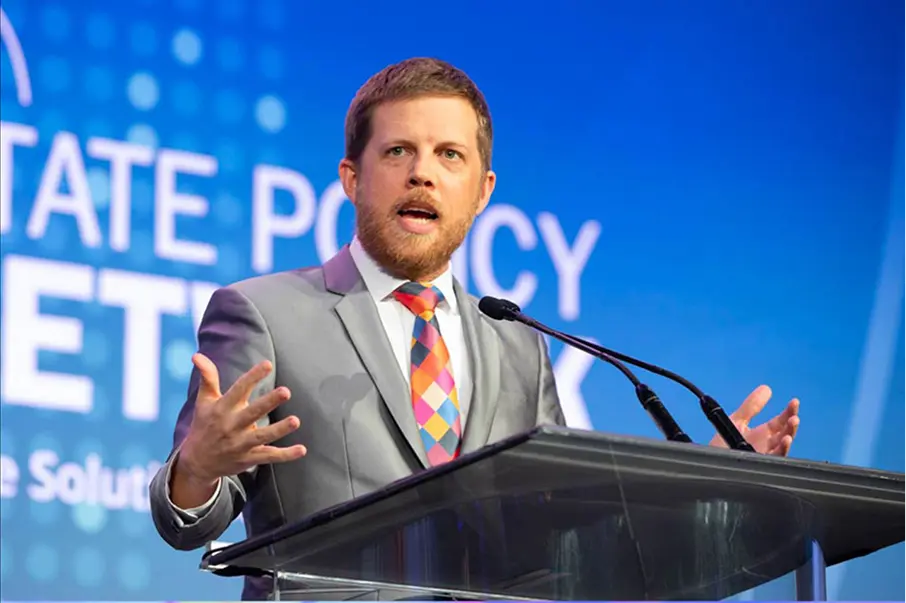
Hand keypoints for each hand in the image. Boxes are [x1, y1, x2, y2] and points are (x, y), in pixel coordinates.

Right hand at [177, 353, 305, 485]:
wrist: (197, 463)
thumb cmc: (204, 425)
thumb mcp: (204, 401)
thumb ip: (207, 377)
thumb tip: (197, 355)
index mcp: (221, 409)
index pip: (238, 390)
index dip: (253, 377)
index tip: (268, 364)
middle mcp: (231, 426)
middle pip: (253, 413)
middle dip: (269, 402)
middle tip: (286, 391)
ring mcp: (240, 444)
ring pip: (263, 437)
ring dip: (280, 429)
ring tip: (295, 421)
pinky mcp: (249, 458)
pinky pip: (269, 456)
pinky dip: (286, 455)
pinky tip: (302, 449)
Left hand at [709, 385, 799, 455]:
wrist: (709, 461)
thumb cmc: (722, 444)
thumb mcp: (737, 420)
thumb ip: (751, 406)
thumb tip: (766, 388)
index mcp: (763, 434)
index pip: (780, 422)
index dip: (788, 412)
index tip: (794, 402)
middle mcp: (766, 445)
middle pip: (785, 434)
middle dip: (791, 426)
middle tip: (794, 417)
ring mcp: (763, 456)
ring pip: (782, 448)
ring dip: (788, 439)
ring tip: (790, 430)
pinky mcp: (758, 465)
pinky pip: (772, 460)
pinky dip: (779, 451)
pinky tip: (783, 442)